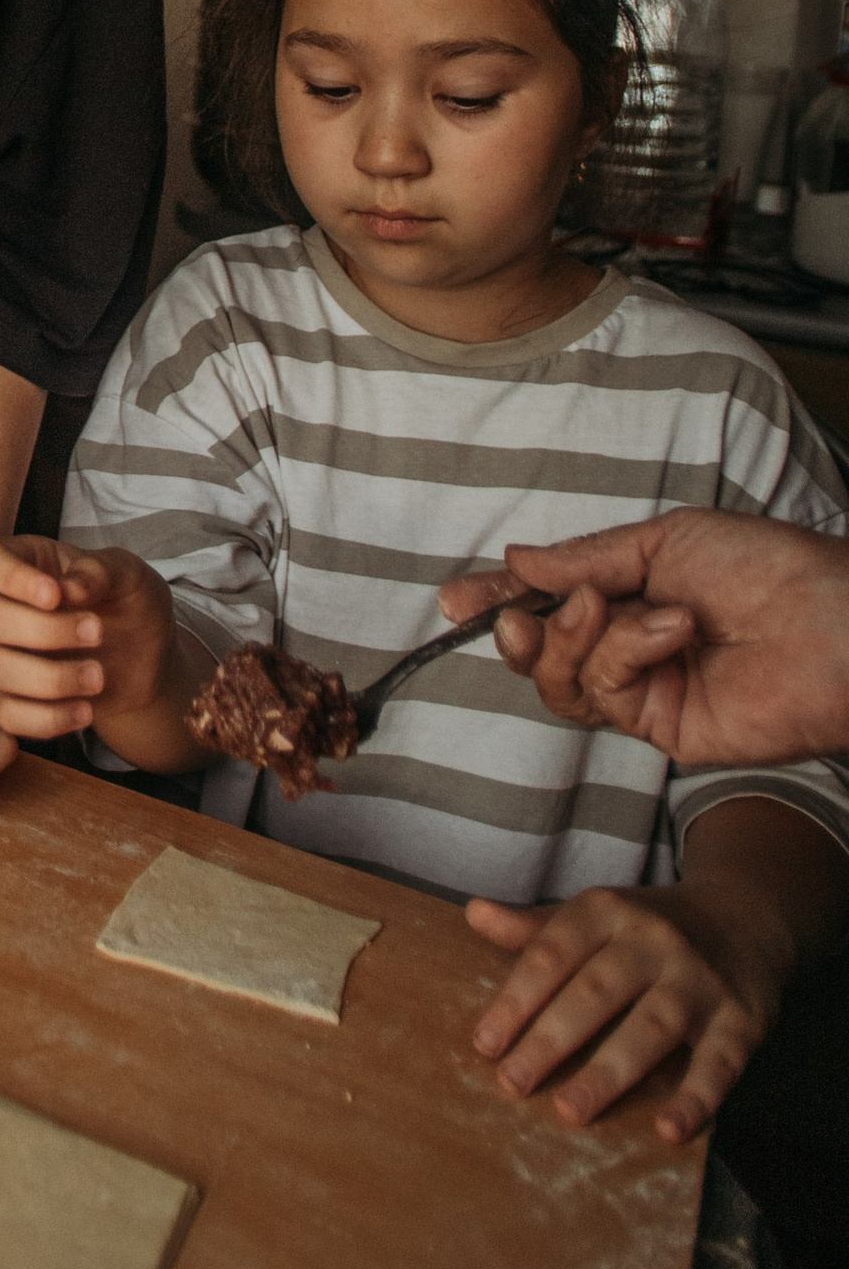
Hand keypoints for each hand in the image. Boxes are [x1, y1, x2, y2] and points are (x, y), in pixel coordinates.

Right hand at [0, 535, 177, 744]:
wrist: (150, 657)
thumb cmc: (133, 603)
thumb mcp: (130, 575)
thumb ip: (101, 571)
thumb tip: (68, 588)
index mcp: (28, 564)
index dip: (11, 578)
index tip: (54, 595)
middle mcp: (8, 607)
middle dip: (43, 630)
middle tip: (97, 633)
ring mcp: (9, 655)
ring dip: (48, 678)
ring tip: (99, 677)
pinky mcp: (20, 699)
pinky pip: (9, 715)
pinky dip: (46, 718)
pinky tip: (85, 711)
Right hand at [457, 510, 848, 767]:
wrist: (831, 624)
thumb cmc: (769, 568)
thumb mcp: (664, 541)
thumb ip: (584, 559)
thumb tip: (516, 562)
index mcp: (634, 594)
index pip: (550, 601)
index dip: (500, 602)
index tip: (455, 601)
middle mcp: (633, 645)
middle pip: (542, 650)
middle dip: (519, 629)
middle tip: (513, 615)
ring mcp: (645, 689)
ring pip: (562, 680)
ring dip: (569, 639)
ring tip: (602, 606)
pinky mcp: (659, 727)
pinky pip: (604, 693)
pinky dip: (622, 654)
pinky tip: (667, 628)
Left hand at [465, 876, 786, 1141]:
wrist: (746, 915)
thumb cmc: (648, 928)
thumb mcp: (596, 916)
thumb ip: (538, 928)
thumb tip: (474, 914)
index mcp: (607, 910)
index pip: (553, 953)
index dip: (517, 999)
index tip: (485, 1045)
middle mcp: (654, 939)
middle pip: (595, 991)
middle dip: (550, 1039)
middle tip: (513, 1084)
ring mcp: (700, 978)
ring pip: (651, 1026)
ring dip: (609, 1072)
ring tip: (569, 1111)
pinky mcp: (743, 1018)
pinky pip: (719, 1062)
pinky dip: (697, 1097)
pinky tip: (669, 1130)